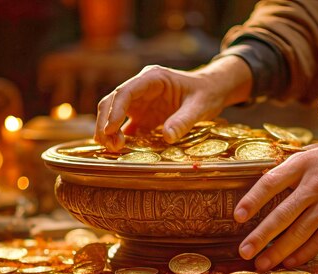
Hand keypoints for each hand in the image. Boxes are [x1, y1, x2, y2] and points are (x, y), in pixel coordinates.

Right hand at [95, 56, 251, 150]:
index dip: (115, 110)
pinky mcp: (142, 116)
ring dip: (109, 131)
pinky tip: (118, 151)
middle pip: (113, 102)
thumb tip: (168, 137)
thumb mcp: (200, 106)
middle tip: (110, 145)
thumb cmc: (206, 93)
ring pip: (113, 113)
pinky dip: (119, 138)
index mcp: (152, 78)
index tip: (111, 129)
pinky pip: (125, 126)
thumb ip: (184, 120)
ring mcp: (140, 102)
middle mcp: (141, 88)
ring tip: (114, 149)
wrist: (211, 91)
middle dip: (106, 122)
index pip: (126, 92)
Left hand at [234, 127, 317, 270]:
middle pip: (283, 214)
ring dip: (279, 251)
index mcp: (301, 165)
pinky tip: (288, 263)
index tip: (238, 217)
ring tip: (262, 264)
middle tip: (244, 252)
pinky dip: (304, 253)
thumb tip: (258, 193)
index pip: (271, 182)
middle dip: (261, 236)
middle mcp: (315, 184)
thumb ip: (287, 172)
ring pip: (300, 232)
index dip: (253, 200)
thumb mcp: (310, 156)